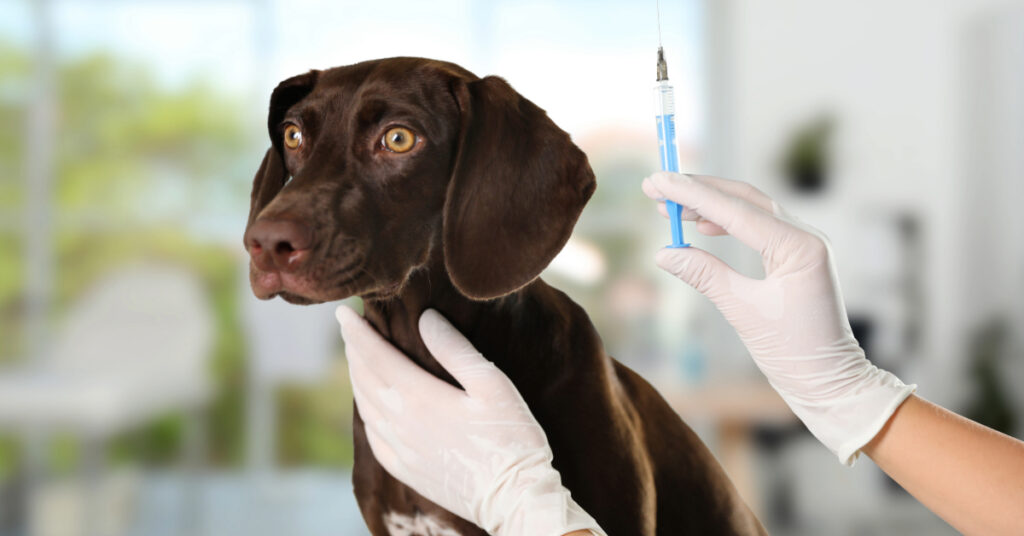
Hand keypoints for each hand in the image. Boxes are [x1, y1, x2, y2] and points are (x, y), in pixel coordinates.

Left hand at [336, 305, 604, 535]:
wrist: (513, 498)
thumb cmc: (511, 438)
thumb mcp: (492, 384)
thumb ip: (455, 349)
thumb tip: (426, 318)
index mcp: (419, 397)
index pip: (375, 355)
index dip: (357, 332)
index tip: (343, 311)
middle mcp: (400, 423)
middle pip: (365, 378)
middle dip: (354, 350)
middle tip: (348, 328)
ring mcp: (400, 450)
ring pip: (365, 406)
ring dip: (356, 378)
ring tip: (356, 358)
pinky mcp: (406, 470)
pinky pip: (373, 437)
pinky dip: (365, 413)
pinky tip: (370, 407)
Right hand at [642, 172, 915, 464]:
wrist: (831, 382)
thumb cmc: (793, 353)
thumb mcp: (742, 312)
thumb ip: (704, 275)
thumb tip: (664, 252)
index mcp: (799, 247)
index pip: (735, 210)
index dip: (691, 194)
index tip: (656, 182)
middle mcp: (806, 236)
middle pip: (743, 198)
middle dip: (698, 191)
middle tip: (655, 186)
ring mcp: (803, 244)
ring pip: (749, 209)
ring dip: (709, 204)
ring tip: (670, 206)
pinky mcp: (797, 256)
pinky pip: (757, 227)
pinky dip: (726, 222)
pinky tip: (702, 225)